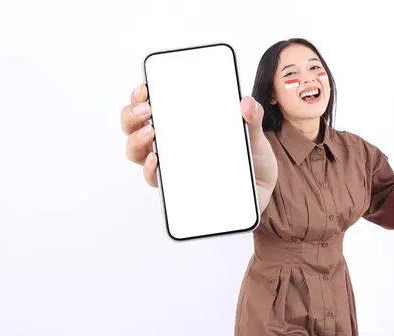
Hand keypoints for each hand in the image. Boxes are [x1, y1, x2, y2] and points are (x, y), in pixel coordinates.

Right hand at [120, 85, 278, 209]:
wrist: (262, 189)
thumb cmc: (250, 159)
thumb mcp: (254, 135)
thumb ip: (251, 118)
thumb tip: (246, 102)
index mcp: (184, 123)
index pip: (151, 105)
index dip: (139, 95)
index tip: (145, 87)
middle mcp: (171, 143)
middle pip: (134, 127)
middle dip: (131, 115)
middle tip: (146, 110)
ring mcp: (172, 165)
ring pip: (137, 153)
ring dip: (136, 140)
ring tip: (150, 131)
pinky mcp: (178, 188)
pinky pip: (155, 179)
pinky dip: (150, 169)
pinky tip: (156, 160)